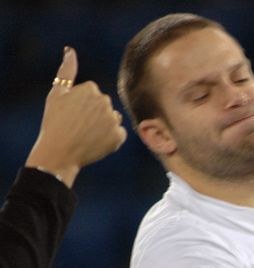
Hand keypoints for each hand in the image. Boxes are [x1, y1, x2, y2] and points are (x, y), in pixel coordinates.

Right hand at [25, 47, 126, 186]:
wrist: (59, 151)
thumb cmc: (55, 122)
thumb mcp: (57, 93)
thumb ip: (66, 70)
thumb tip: (70, 50)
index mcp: (91, 89)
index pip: (92, 93)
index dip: (81, 104)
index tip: (71, 113)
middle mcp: (105, 101)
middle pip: (104, 106)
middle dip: (94, 113)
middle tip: (78, 125)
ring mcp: (113, 119)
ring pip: (112, 119)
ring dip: (103, 125)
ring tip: (87, 134)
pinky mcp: (119, 136)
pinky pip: (118, 134)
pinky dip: (110, 139)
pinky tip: (96, 142)